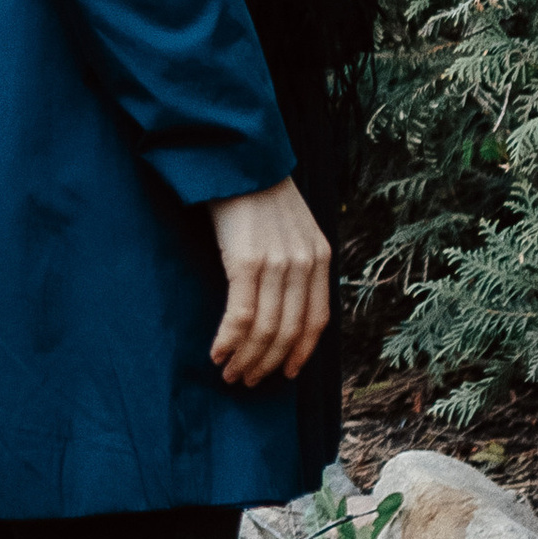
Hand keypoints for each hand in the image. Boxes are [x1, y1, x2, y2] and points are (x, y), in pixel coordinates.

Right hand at [208, 178, 331, 388]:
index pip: (317, 320)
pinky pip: (241, 316)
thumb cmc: (257, 192)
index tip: (286, 374)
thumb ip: (296, 262)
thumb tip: (282, 307)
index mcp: (320, 257)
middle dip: (268, 364)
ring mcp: (277, 263)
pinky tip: (218, 353)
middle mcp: (304, 264)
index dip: (301, 352)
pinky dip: (229, 341)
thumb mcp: (293, 226)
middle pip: (289, 332)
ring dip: (246, 359)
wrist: (237, 157)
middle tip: (247, 381)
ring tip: (230, 374)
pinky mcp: (246, 261)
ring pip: (265, 330)